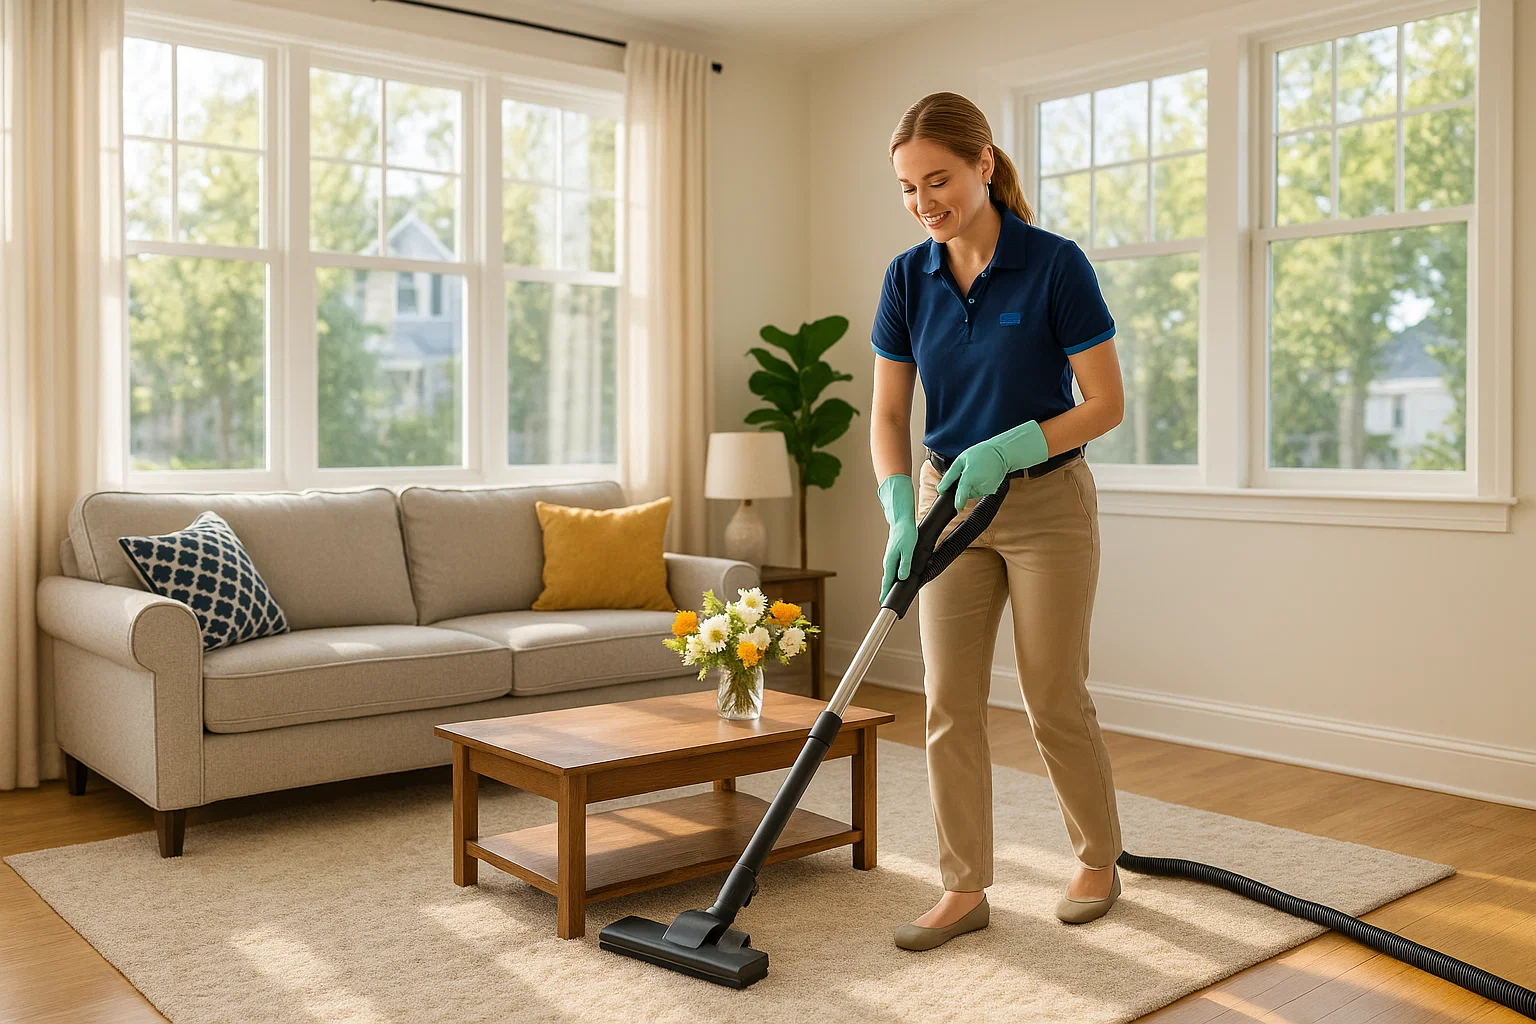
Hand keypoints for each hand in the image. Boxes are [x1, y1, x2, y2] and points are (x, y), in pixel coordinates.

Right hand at [877, 473, 916, 602]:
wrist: (902, 521)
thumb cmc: (905, 534)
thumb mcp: (908, 550)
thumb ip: (905, 565)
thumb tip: (902, 577)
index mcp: (890, 562)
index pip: (887, 582)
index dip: (885, 593)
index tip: (882, 602)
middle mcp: (888, 561)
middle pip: (887, 580)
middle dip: (885, 591)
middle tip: (884, 601)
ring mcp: (890, 558)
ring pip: (889, 575)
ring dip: (889, 584)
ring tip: (890, 593)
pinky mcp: (894, 555)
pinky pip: (893, 569)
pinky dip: (893, 577)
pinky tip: (896, 579)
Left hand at [937, 420, 1049, 509]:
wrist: (1002, 453)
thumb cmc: (980, 453)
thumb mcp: (961, 460)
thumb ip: (949, 476)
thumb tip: (940, 490)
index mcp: (970, 477)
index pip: (963, 492)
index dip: (959, 501)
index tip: (958, 508)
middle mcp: (980, 485)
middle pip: (965, 493)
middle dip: (964, 486)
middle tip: (969, 472)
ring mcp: (987, 489)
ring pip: (973, 493)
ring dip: (972, 486)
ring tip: (977, 472)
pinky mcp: (992, 491)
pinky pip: (980, 492)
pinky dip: (979, 486)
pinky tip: (983, 476)